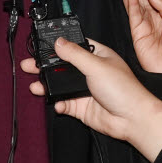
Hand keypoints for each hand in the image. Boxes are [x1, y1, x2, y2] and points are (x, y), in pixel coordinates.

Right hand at [21, 37, 161, 161]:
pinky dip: (58, 103)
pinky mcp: (82, 107)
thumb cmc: (124, 90)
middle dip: (45, 66)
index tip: (41, 44)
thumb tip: (58, 42)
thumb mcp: (96, 65)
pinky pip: (64, 103)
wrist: (132, 120)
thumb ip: (74, 54)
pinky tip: (57, 103)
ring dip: (47, 85)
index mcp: (97, 56)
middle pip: (62, 66)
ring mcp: (85, 90)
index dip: (58, 45)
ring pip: (60, 86)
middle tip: (29, 65)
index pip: (74, 45)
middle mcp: (90, 72)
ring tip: (34, 84)